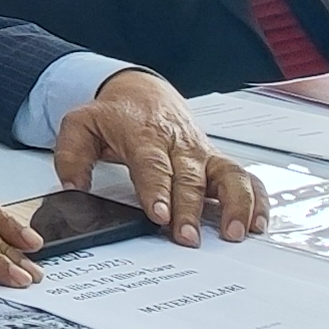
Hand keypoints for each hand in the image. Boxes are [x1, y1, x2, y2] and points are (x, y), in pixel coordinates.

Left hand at [56, 71, 267, 241]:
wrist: (143, 91)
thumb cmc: (116, 115)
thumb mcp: (82, 124)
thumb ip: (71, 154)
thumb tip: (72, 185)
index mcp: (144, 134)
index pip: (152, 164)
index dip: (157, 190)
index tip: (158, 214)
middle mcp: (179, 144)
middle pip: (189, 177)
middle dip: (190, 208)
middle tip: (187, 237)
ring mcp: (202, 153)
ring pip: (228, 174)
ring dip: (235, 204)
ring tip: (235, 233)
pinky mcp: (218, 161)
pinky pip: (245, 177)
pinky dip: (256, 199)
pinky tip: (257, 222)